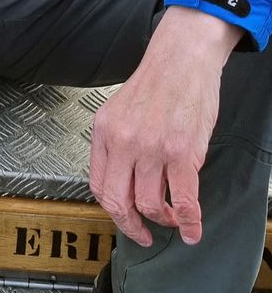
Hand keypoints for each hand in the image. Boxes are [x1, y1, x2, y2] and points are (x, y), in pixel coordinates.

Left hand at [89, 7, 242, 246]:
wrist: (183, 58)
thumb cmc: (157, 81)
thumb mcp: (120, 109)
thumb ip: (117, 142)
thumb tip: (124, 179)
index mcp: (104, 130)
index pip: (99, 184)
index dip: (113, 209)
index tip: (124, 219)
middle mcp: (123, 141)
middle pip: (119, 201)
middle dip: (132, 226)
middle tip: (144, 235)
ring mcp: (151, 148)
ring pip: (150, 204)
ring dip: (164, 220)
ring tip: (172, 219)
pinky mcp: (181, 152)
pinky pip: (183, 200)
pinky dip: (189, 221)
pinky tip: (192, 229)